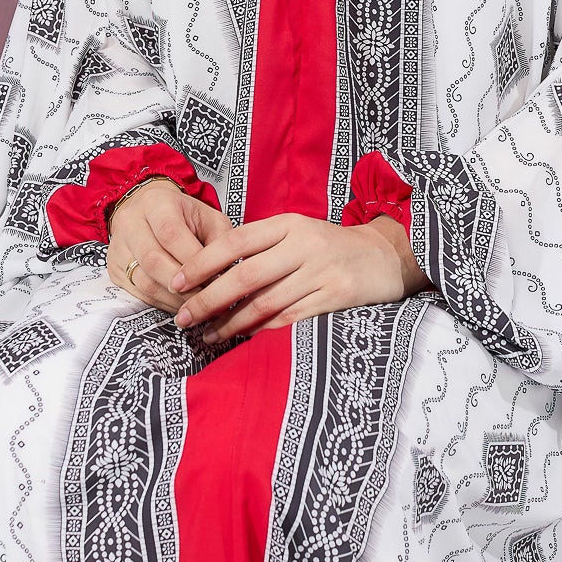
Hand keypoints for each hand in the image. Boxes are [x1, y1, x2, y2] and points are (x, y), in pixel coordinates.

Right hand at [105, 178, 230, 312]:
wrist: (147, 209)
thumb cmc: (184, 215)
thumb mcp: (207, 216)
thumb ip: (221, 239)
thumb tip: (228, 272)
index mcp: (156, 203)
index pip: (171, 234)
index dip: (192, 261)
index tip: (216, 279)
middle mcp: (130, 223)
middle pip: (153, 261)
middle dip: (184, 286)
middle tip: (208, 299)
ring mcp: (118, 247)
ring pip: (143, 281)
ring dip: (173, 300)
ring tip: (197, 307)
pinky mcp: (114, 269)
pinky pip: (136, 293)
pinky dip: (160, 304)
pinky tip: (179, 306)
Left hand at [170, 212, 431, 341]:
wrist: (386, 256)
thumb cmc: (330, 247)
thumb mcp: (298, 233)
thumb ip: (262, 247)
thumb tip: (209, 273)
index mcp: (288, 223)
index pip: (235, 241)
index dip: (202, 262)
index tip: (175, 281)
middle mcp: (303, 244)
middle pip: (245, 275)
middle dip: (208, 299)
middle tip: (183, 317)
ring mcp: (321, 271)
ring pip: (264, 302)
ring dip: (230, 323)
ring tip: (207, 335)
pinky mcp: (336, 296)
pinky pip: (289, 318)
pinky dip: (262, 330)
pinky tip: (242, 338)